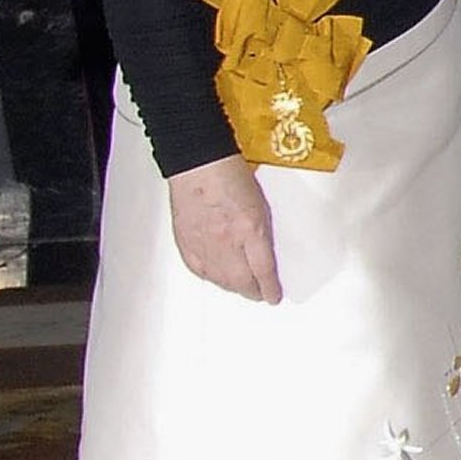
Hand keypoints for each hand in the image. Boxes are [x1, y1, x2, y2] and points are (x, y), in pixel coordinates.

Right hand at [167, 154, 281, 303]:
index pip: (264, 270)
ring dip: (232, 287)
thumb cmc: (229, 174)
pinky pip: (199, 270)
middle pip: (241, 281)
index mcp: (250, 229)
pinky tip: (216, 277)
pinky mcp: (186, 242)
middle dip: (252, 292)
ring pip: (220, 280)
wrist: (198, 163)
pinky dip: (211, 277)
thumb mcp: (261, 203)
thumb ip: (263, 232)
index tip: (274, 296)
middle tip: (259, 294)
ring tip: (240, 287)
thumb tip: (267, 253)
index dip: (270, 289)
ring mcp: (204, 244)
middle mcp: (227, 241)